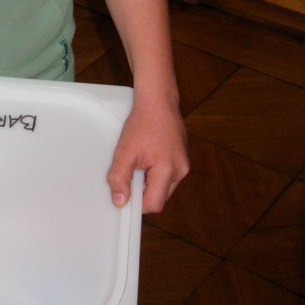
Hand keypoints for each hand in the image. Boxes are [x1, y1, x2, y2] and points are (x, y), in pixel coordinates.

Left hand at [107, 98, 188, 213]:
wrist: (158, 100)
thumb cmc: (142, 122)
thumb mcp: (125, 151)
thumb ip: (120, 177)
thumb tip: (120, 202)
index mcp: (169, 170)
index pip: (154, 204)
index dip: (138, 203)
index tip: (126, 194)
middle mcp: (181, 170)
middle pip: (160, 197)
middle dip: (144, 191)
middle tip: (131, 172)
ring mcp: (185, 163)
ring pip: (165, 186)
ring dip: (150, 181)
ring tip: (141, 162)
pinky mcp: (184, 157)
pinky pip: (169, 174)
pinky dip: (157, 171)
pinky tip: (149, 156)